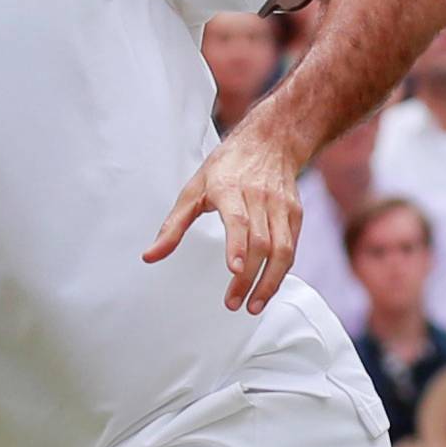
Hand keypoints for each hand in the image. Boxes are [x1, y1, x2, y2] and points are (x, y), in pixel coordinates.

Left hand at [144, 121, 302, 313]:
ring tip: (253, 305)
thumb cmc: (227, 166)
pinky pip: (291, 248)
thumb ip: (172, 227)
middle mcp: (259, 197)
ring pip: (282, 250)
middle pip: (260, 243)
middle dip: (249, 278)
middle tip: (233, 303)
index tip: (234, 269)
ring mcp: (280, 206)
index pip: (239, 220)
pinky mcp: (295, 214)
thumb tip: (150, 256)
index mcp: (230, 188)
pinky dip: (281, 272)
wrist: (271, 140)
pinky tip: (267, 288)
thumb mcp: (192, 190)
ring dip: (270, 282)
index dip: (238, 246)